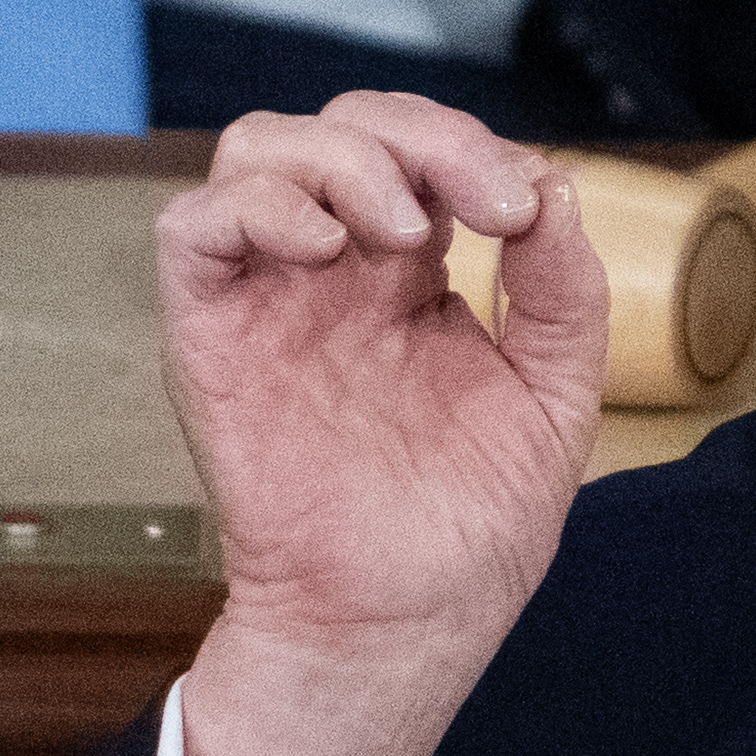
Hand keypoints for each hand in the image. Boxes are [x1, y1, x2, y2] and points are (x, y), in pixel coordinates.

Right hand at [162, 94, 606, 755]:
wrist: (400, 626)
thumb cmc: (467, 532)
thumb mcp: (551, 400)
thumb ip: (562, 293)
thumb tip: (556, 185)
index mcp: (412, 280)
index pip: (424, 155)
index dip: (473, 150)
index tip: (522, 207)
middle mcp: (335, 275)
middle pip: (344, 128)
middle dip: (418, 135)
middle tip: (476, 201)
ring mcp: (269, 300)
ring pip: (259, 150)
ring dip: (337, 157)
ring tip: (400, 229)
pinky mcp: (211, 338)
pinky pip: (192, 228)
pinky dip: (254, 207)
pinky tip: (323, 248)